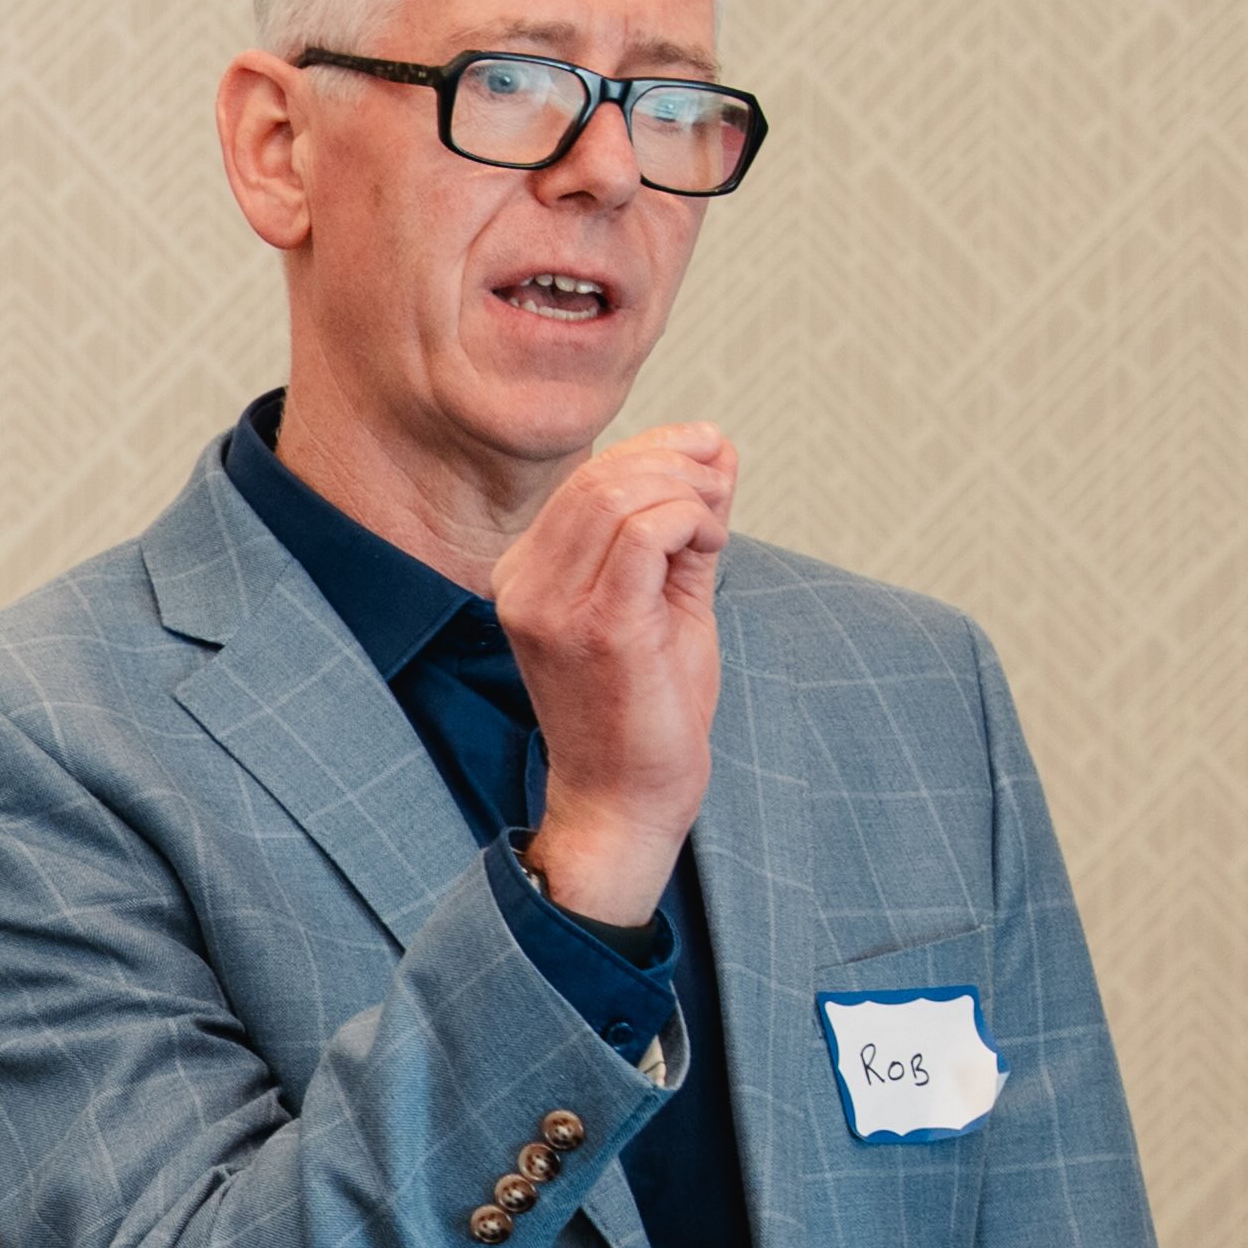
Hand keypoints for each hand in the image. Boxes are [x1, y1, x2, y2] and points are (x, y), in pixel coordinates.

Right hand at [496, 420, 737, 926]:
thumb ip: (682, 525)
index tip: (712, 462)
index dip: (658, 450)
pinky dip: (691, 521)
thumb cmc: (644, 708)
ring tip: (716, 528)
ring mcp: (553, 606)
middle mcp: (524, 585)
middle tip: (722, 491)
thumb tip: (716, 448)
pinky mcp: (598, 627)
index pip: (586, 479)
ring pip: (619, 494)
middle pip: (600, 476)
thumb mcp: (664, 597)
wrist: (626, 799)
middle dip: (678, 462)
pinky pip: (645, 532)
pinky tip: (710, 548)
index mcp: (526, 575)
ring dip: (688, 492)